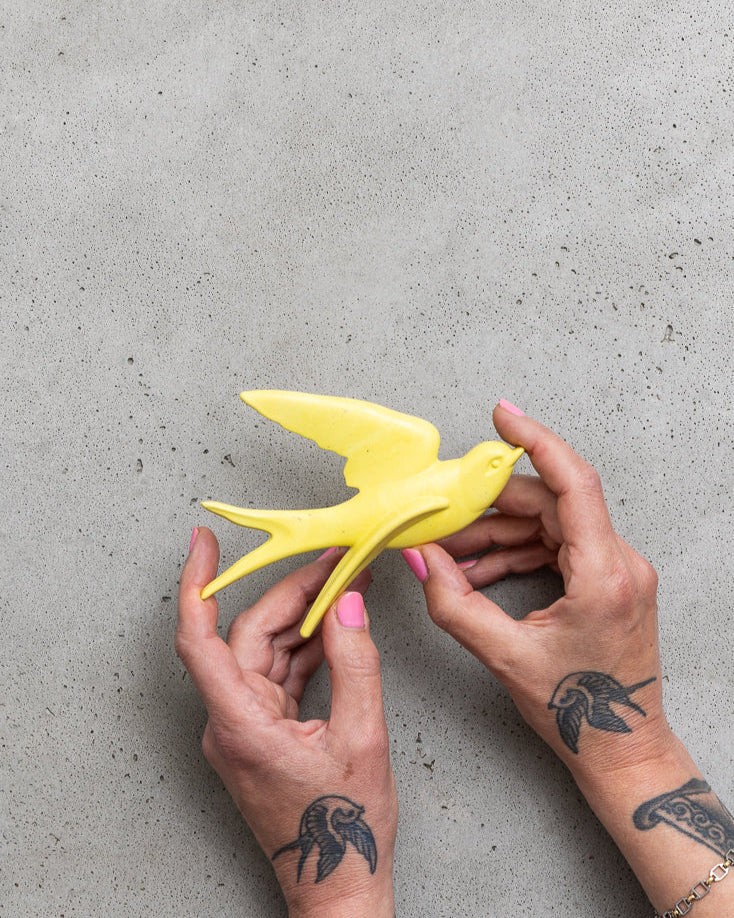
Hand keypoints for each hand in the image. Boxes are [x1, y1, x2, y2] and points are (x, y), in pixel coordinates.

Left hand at [176, 530, 396, 917]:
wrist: (337, 887)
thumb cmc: (342, 827)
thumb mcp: (361, 737)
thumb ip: (355, 662)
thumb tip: (349, 603)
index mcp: (239, 724)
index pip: (199, 638)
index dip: (198, 583)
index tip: (203, 541)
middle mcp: (229, 723)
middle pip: (248, 636)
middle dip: (292, 594)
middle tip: (334, 563)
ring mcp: (242, 729)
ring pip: (264, 653)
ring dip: (303, 620)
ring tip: (345, 590)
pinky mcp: (259, 733)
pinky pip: (276, 676)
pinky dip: (305, 650)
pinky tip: (335, 630)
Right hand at [403, 404, 671, 777]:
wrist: (621, 748)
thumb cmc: (578, 712)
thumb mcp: (505, 656)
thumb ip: (455, 603)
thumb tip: (421, 558)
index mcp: (604, 575)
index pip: (573, 483)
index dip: (535, 441)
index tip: (502, 416)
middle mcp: (619, 563)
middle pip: (547, 504)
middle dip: (487, 506)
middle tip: (439, 512)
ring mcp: (616, 569)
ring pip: (547, 524)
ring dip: (496, 533)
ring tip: (449, 552)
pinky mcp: (606, 579)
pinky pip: (555, 546)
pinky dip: (515, 551)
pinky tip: (477, 568)